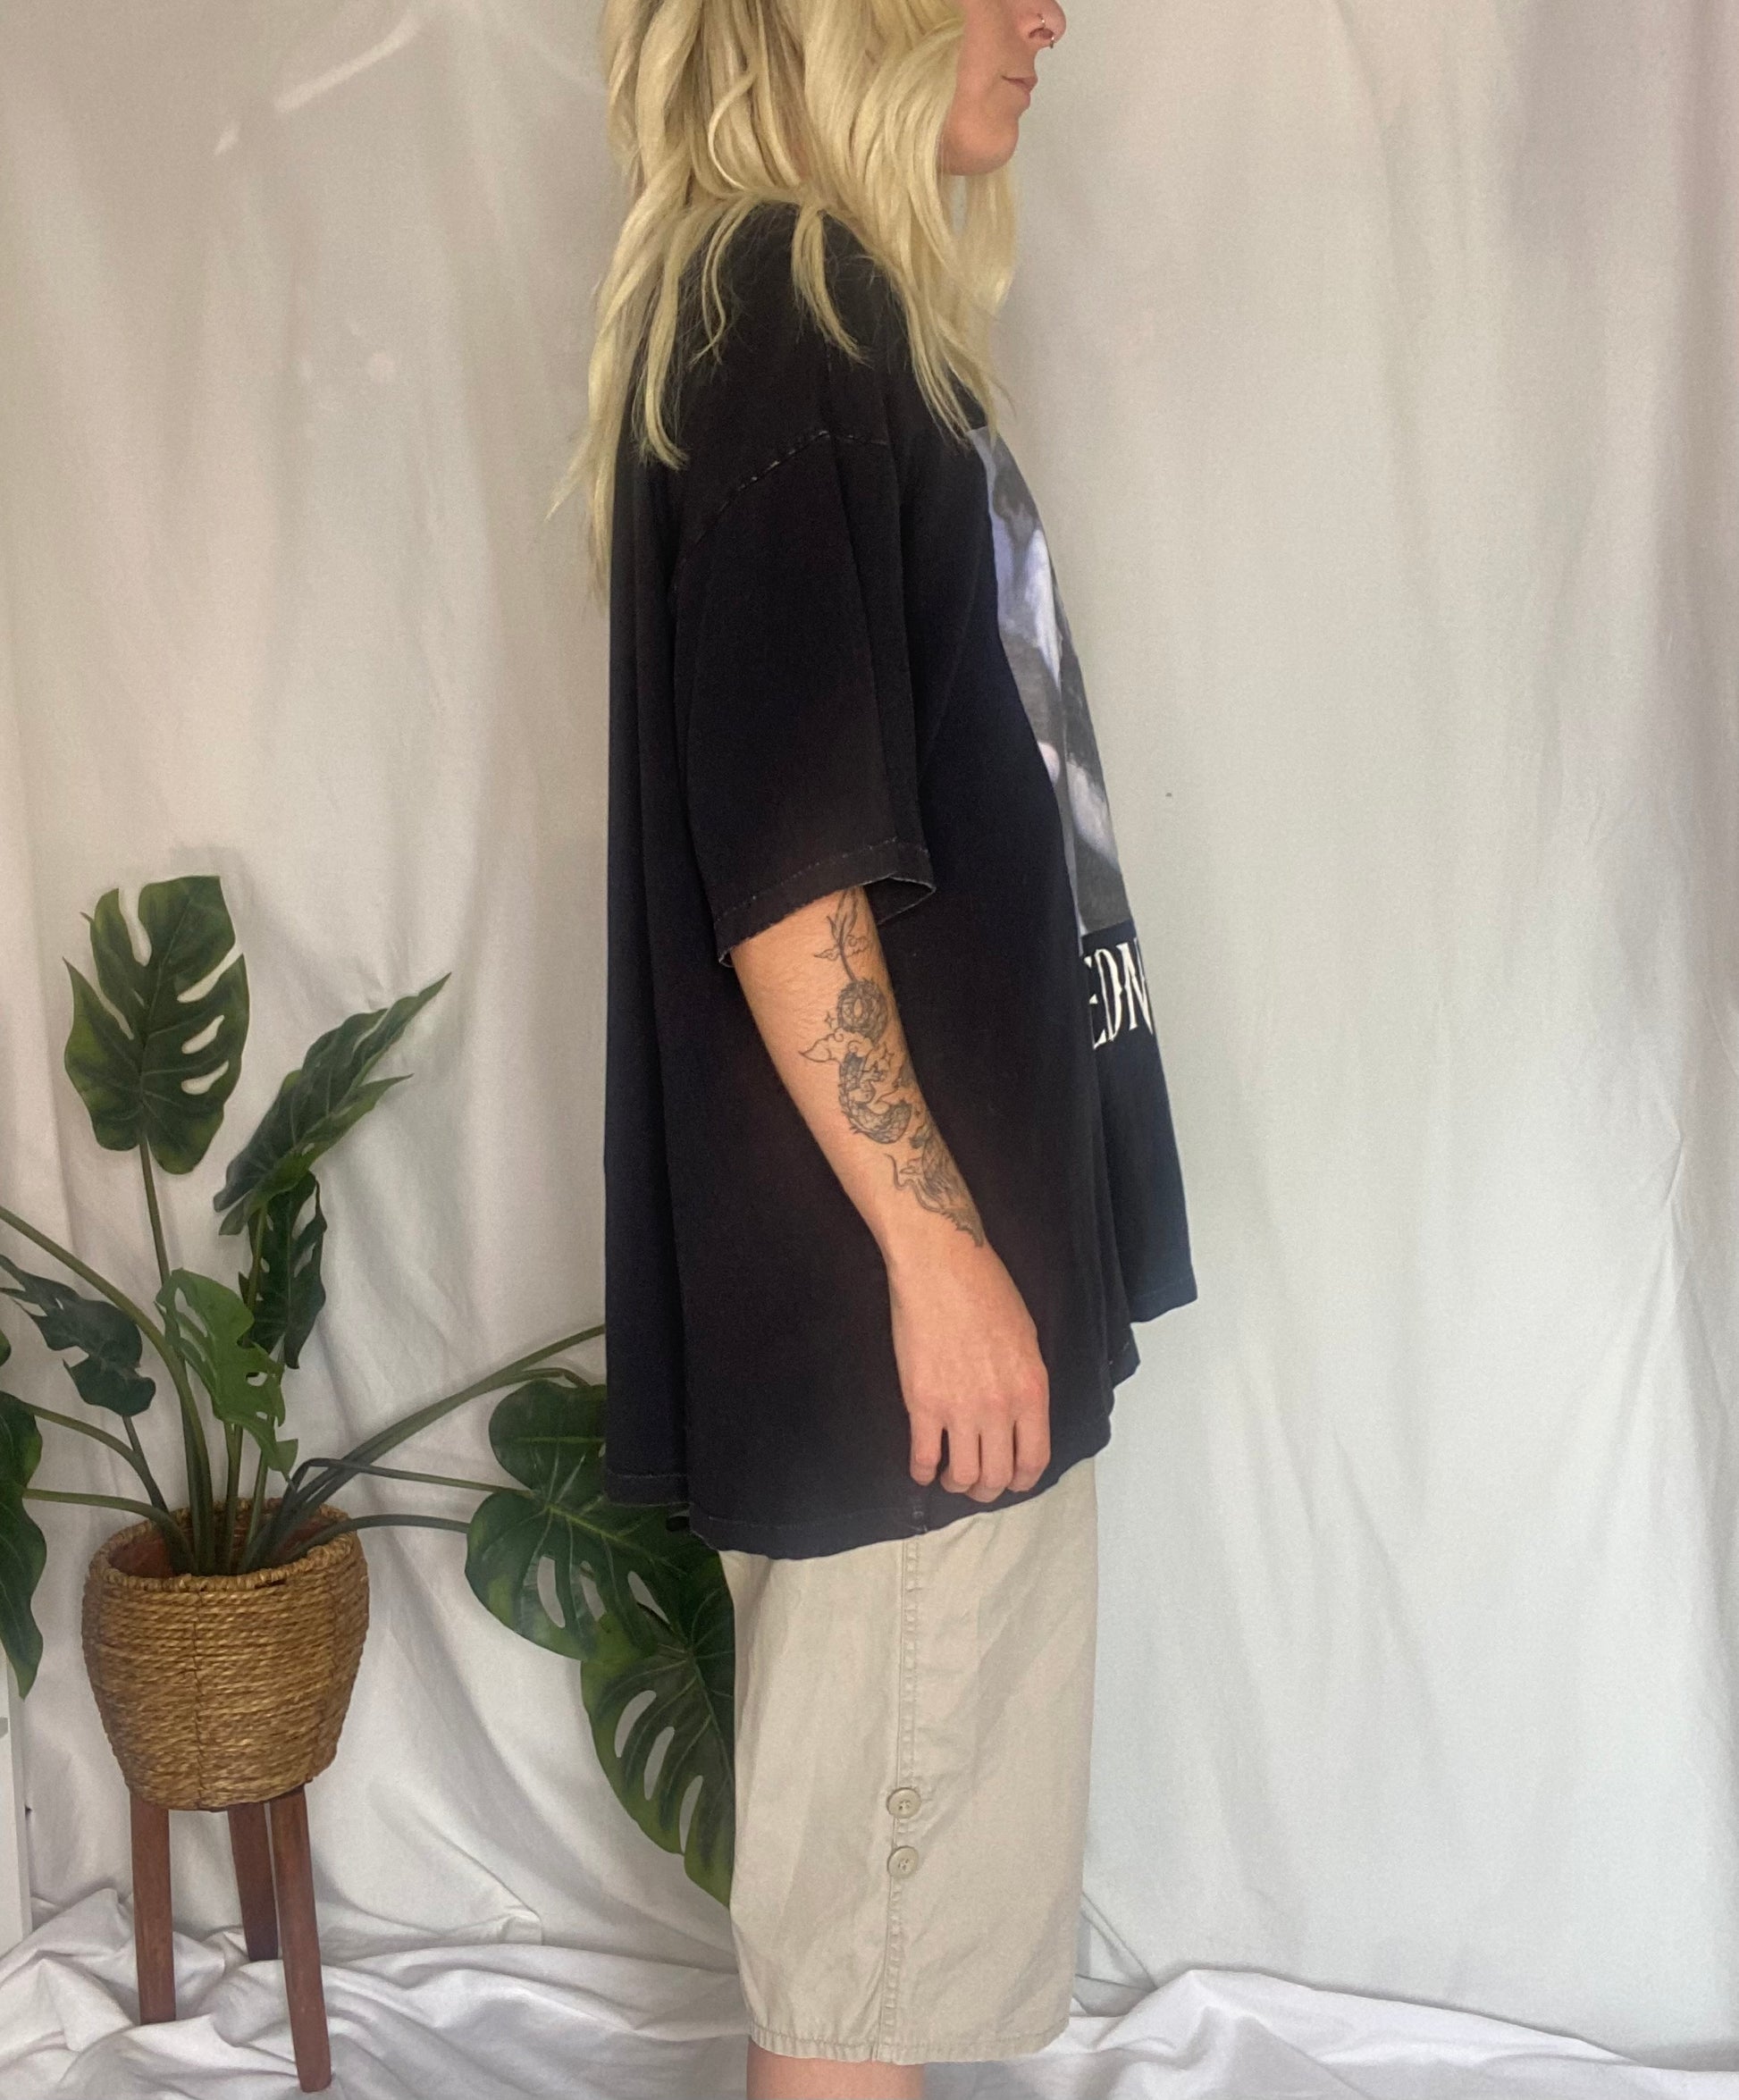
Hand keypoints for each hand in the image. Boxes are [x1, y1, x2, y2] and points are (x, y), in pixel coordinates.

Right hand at [885, 1235, 1050, 1499]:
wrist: (942, 1268)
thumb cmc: (987, 1291)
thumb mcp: (1027, 1339)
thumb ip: (1026, 1384)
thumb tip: (1019, 1415)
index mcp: (1031, 1391)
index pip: (1034, 1460)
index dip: (1021, 1480)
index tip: (1010, 1480)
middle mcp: (999, 1409)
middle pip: (997, 1476)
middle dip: (987, 1490)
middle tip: (977, 1485)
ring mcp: (959, 1409)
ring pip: (962, 1476)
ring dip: (956, 1485)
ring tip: (949, 1476)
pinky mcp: (922, 1404)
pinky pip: (922, 1457)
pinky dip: (921, 1472)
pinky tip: (921, 1467)